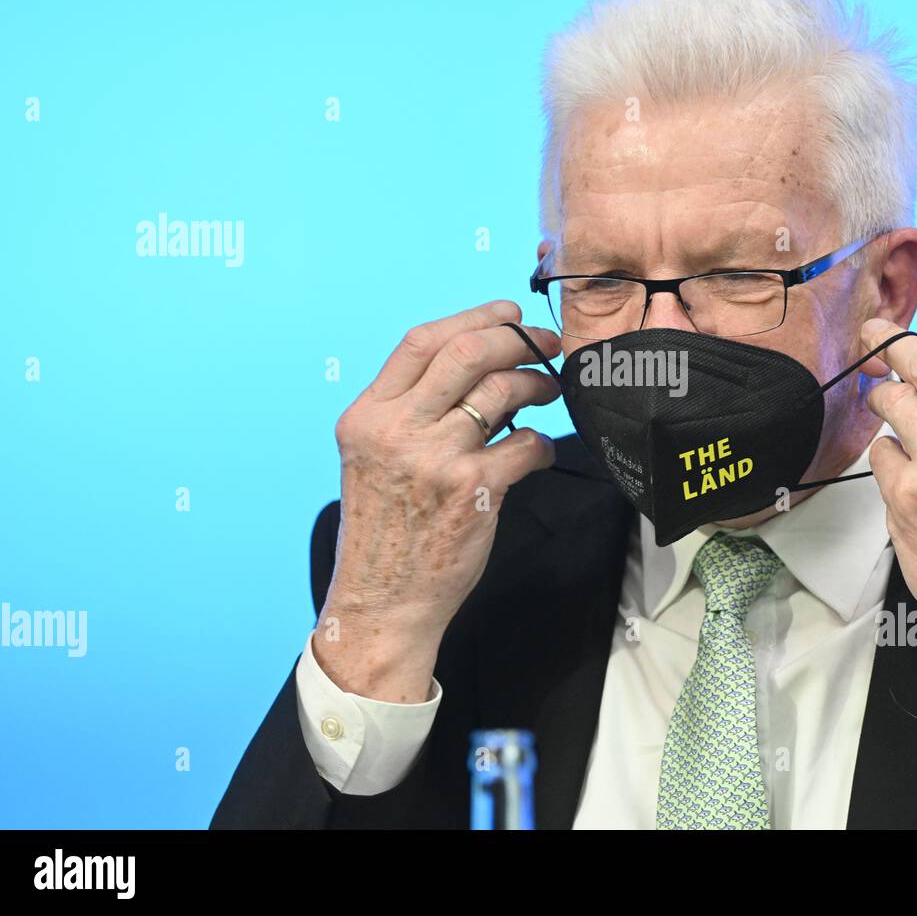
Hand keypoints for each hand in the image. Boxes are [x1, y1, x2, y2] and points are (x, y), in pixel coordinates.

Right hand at [314, 300, 561, 702]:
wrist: (381, 602)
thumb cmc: (386, 529)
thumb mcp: (373, 458)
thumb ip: (409, 412)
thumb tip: (476, 365)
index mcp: (367, 416)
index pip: (421, 341)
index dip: (473, 317)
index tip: (508, 313)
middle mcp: (395, 431)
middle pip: (467, 351)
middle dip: (517, 337)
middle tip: (546, 343)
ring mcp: (434, 460)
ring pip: (502, 390)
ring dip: (537, 384)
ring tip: (549, 392)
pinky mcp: (471, 491)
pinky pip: (526, 445)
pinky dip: (542, 443)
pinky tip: (537, 452)